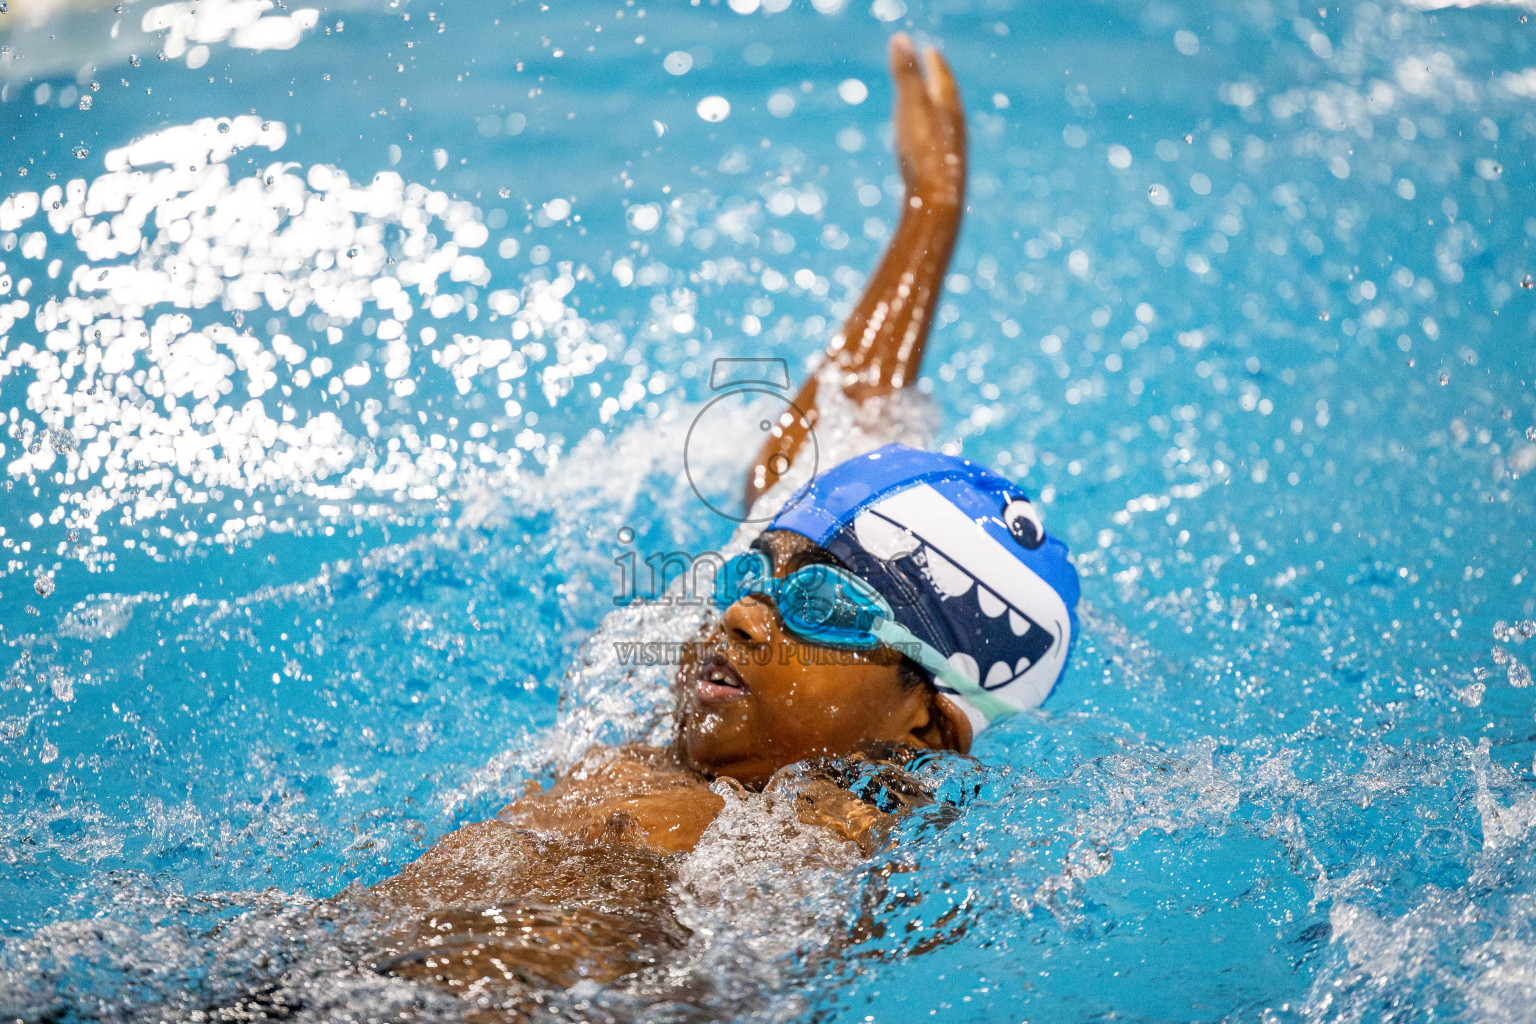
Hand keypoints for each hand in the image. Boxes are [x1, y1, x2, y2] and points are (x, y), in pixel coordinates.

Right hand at [889, 34, 965, 208]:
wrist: (935, 199)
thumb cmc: (922, 149)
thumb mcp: (910, 105)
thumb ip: (906, 73)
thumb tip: (900, 38)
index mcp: (949, 109)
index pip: (944, 78)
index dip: (936, 63)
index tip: (931, 51)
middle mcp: (955, 129)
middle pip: (948, 100)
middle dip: (939, 84)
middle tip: (934, 72)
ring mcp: (951, 153)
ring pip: (945, 126)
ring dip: (936, 112)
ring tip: (928, 107)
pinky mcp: (943, 175)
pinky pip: (937, 148)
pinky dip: (930, 137)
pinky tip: (923, 148)